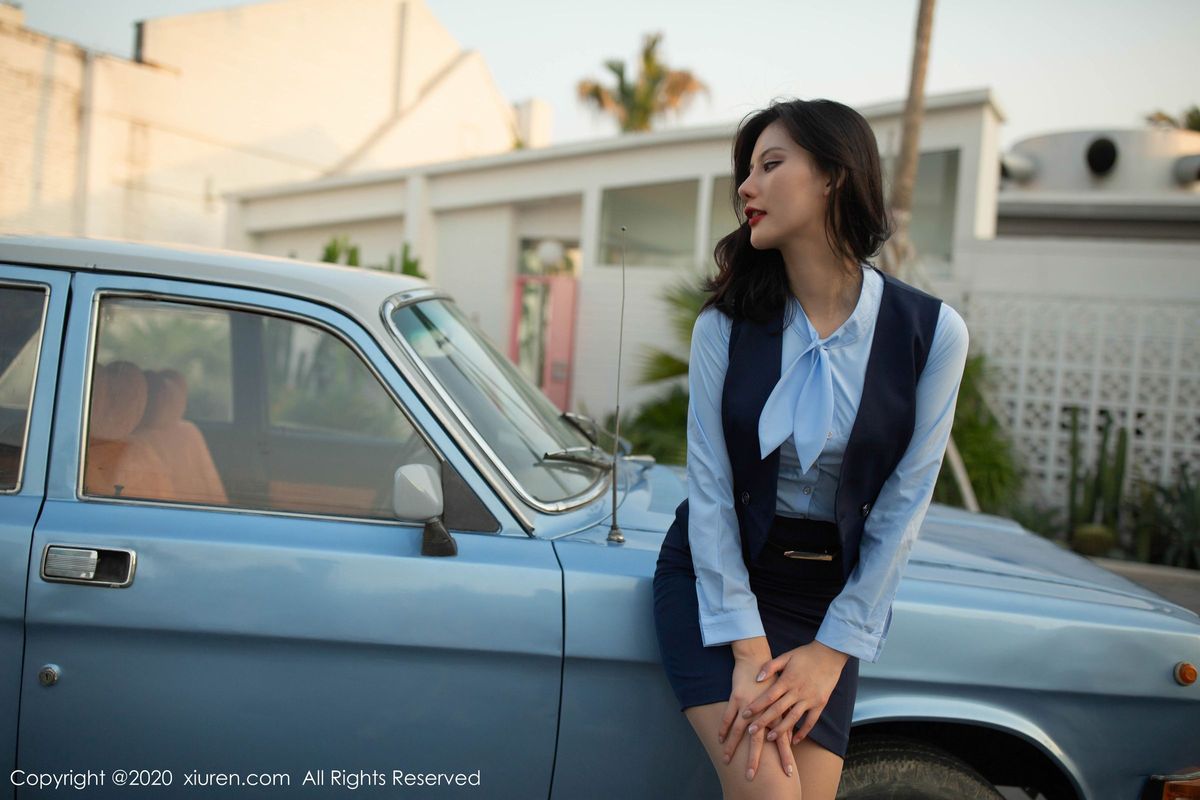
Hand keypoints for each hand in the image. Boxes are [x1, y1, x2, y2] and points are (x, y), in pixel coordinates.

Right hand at [716, 638, 791, 781]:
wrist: (757, 658)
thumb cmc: (772, 679)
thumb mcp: (782, 699)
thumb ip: (783, 719)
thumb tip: (789, 739)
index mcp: (776, 713)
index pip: (782, 739)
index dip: (785, 756)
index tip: (788, 772)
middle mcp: (763, 712)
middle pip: (758, 741)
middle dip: (755, 759)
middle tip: (751, 776)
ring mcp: (748, 706)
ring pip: (739, 731)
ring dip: (732, 747)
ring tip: (727, 761)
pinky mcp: (736, 698)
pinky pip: (728, 717)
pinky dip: (723, 728)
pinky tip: (720, 739)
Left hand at [747, 640, 848, 747]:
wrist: (830, 654)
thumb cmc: (805, 655)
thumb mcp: (786, 656)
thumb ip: (770, 666)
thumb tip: (757, 679)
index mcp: (788, 680)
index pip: (768, 696)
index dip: (756, 706)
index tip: (744, 714)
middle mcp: (798, 691)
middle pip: (778, 710)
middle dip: (763, 721)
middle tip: (751, 731)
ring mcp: (810, 699)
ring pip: (793, 718)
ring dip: (781, 730)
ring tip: (769, 739)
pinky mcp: (820, 704)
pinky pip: (811, 721)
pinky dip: (803, 732)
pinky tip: (794, 741)